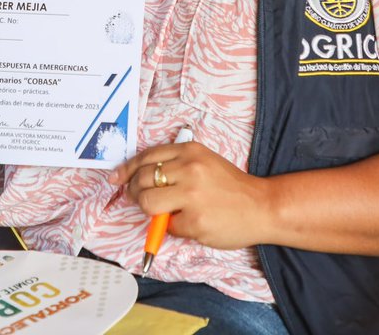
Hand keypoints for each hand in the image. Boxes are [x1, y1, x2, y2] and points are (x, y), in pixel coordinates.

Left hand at [110, 140, 266, 249]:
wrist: (261, 206)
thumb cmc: (230, 186)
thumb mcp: (204, 161)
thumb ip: (175, 164)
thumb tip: (137, 177)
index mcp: (190, 151)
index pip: (146, 157)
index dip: (126, 169)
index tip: (116, 178)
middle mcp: (189, 169)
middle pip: (142, 180)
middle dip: (135, 192)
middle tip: (141, 199)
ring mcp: (191, 196)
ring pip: (147, 203)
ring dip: (149, 210)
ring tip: (163, 212)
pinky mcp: (194, 221)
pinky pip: (168, 226)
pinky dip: (174, 227)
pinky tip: (191, 222)